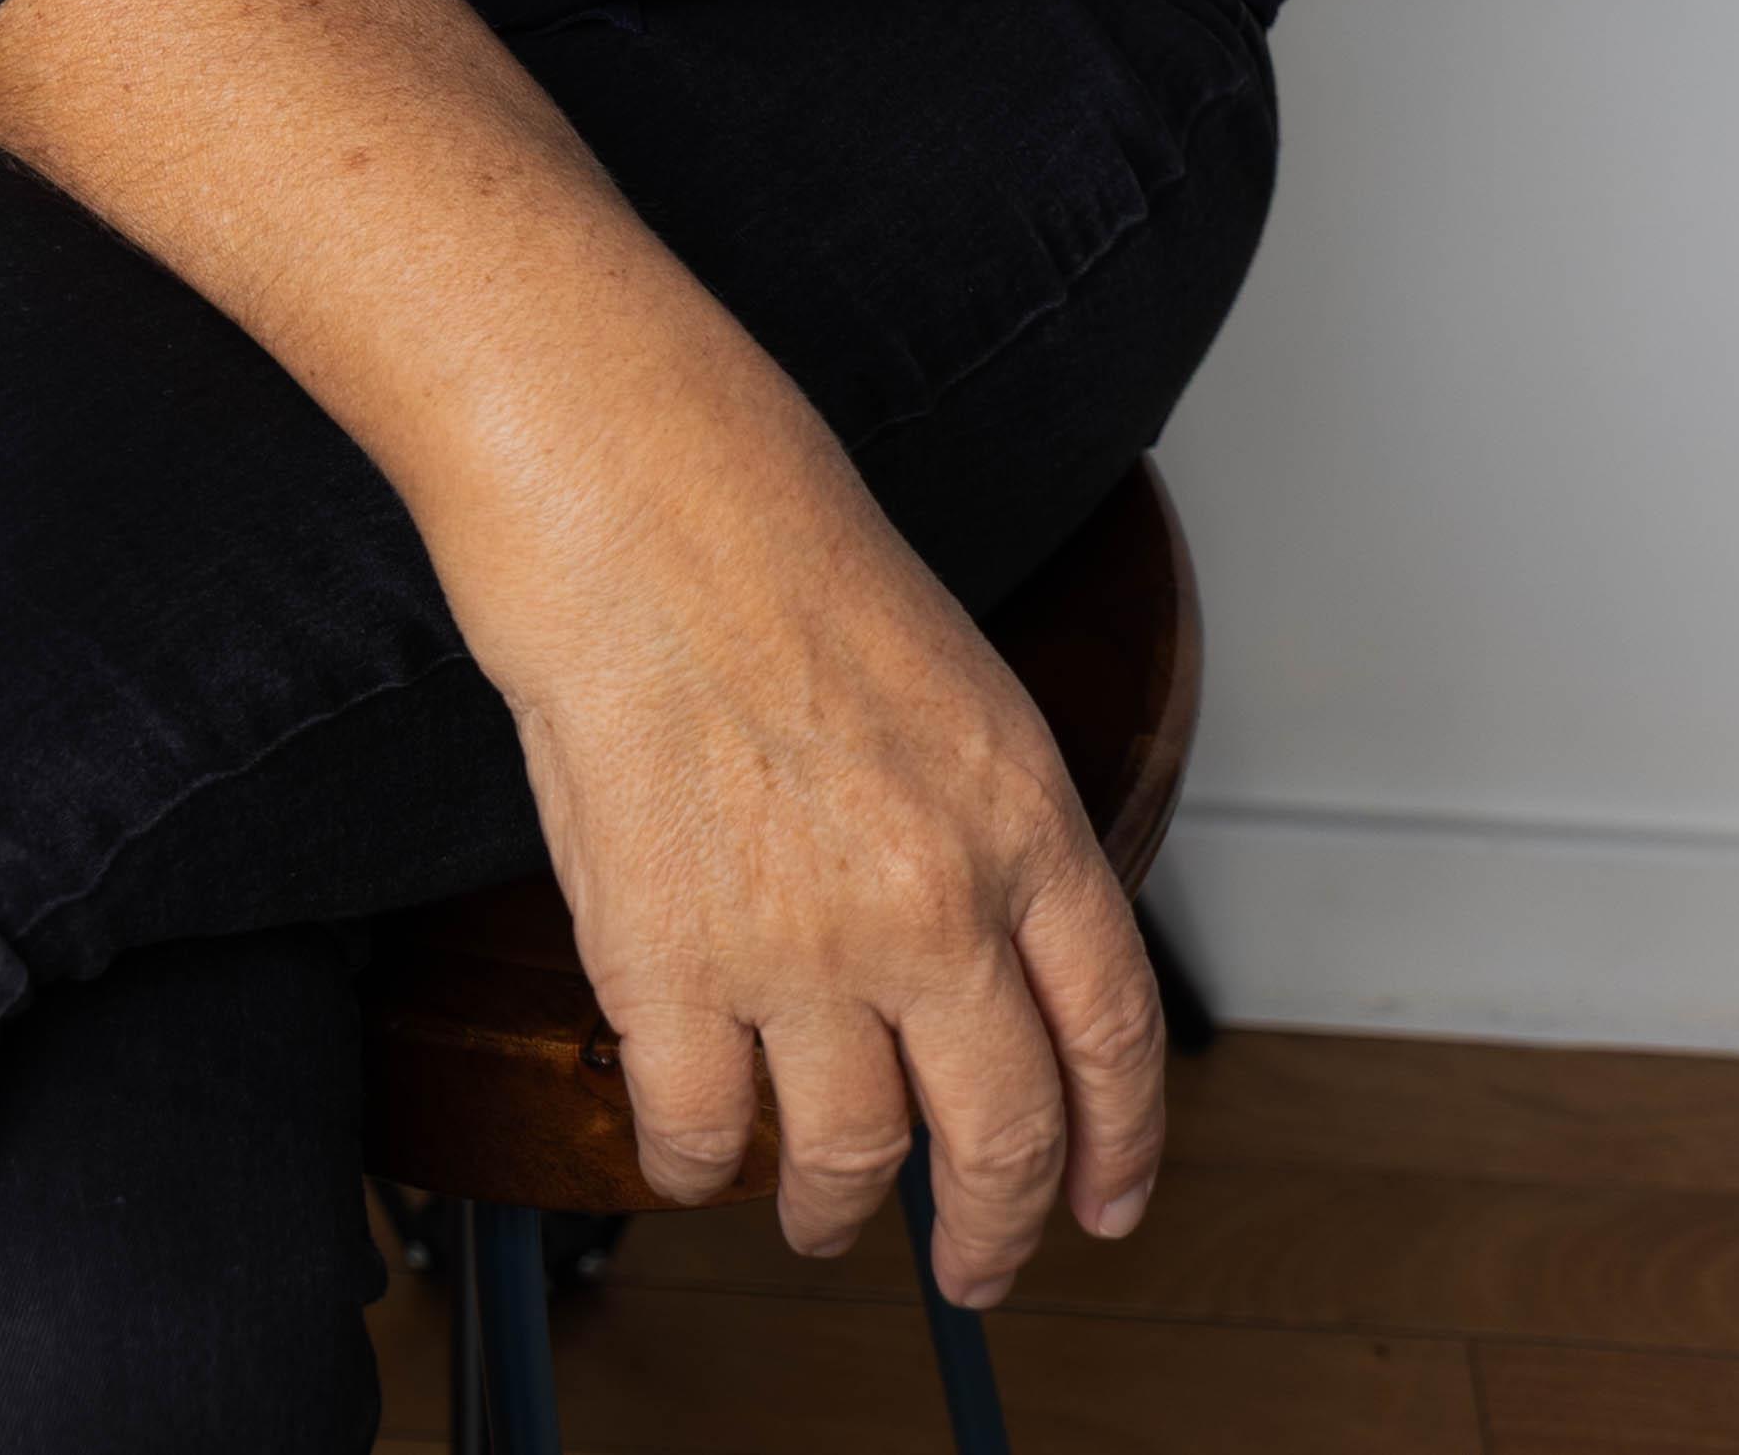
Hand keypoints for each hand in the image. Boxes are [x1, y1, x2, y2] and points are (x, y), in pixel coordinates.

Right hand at [0, 0, 1164, 1314]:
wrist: (618, 473)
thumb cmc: (755, 515)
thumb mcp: (934, 663)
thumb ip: (963, 817)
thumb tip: (960, 943)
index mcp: (1018, 804)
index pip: (1110, 1029)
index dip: (1119, 1143)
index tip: (1106, 1197)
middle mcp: (935, 897)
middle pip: (1002, 1136)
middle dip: (993, 1230)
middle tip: (972, 1265)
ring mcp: (802, 945)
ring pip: (850, 1162)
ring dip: (830, 1206)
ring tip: (810, 1210)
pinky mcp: (666, 968)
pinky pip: (697, 1133)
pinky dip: (693, 1161)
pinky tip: (691, 1144)